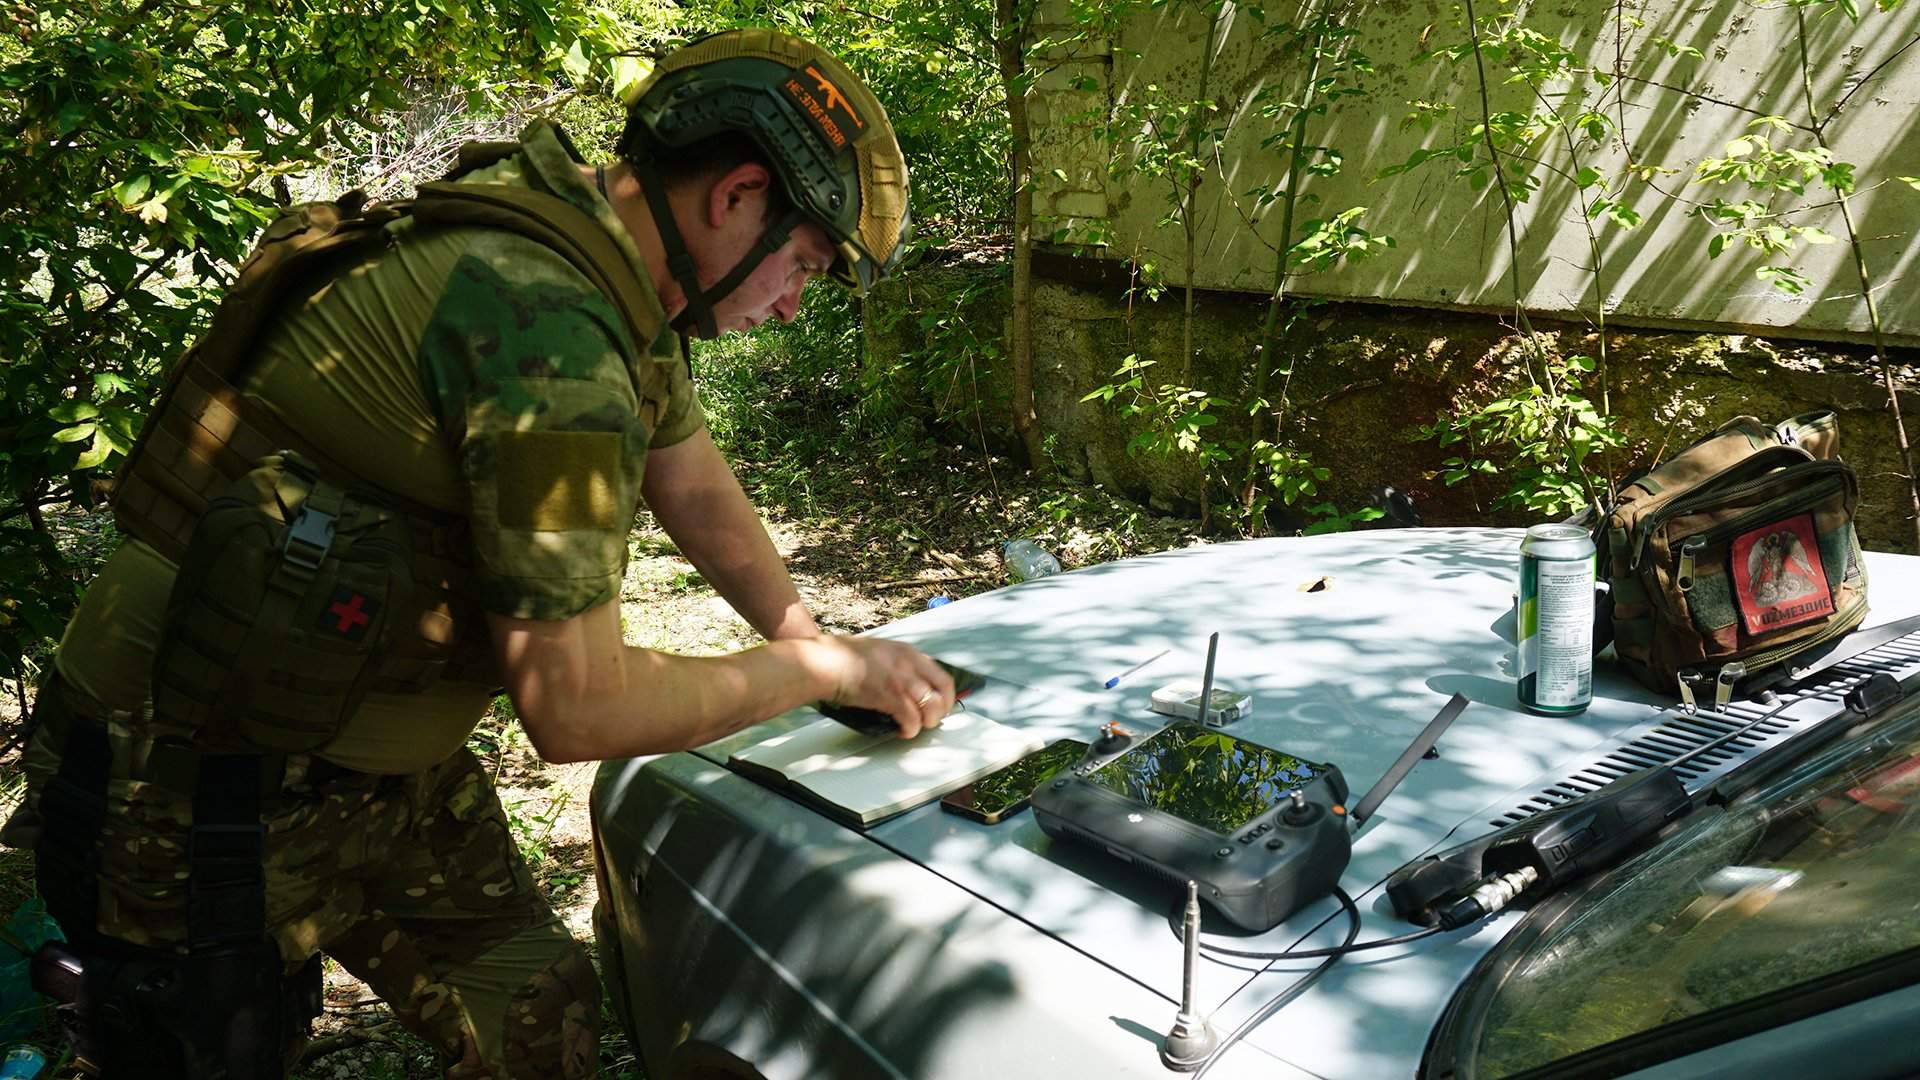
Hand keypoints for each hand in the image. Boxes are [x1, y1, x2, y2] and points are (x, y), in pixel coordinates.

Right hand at [815, 636, 955, 737]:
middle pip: (944, 691)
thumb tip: (906, 682)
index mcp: (907, 652)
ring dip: (928, 721)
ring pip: (932, 707)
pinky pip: (912, 719)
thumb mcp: (879, 651)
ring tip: (917, 726)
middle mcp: (910, 664)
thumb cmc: (843, 657)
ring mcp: (902, 680)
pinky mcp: (891, 697)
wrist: (827, 663)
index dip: (946, 694)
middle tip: (933, 719)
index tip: (942, 703)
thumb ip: (897, 664)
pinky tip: (904, 731)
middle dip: (942, 709)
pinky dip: (911, 729)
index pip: (941, 674)